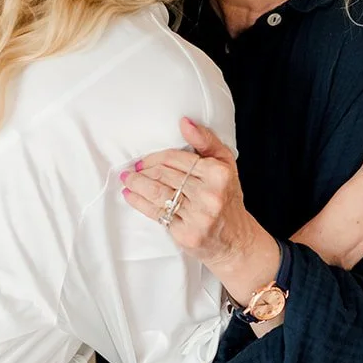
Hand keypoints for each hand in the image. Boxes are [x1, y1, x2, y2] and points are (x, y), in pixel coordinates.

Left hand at [121, 118, 278, 300]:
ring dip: (136, 184)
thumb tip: (184, 122)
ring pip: (156, 193)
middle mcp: (209, 194)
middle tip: (131, 170)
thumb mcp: (224, 164)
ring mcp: (198, 216)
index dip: (154, 158)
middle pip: (163, 175)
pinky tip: (131, 196)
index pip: (174, 158)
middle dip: (142, 171)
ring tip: (127, 180)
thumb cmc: (226, 197)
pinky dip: (139, 202)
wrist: (235, 240)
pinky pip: (155, 213)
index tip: (142, 160)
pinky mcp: (186, 233)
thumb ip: (205, 140)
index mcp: (218, 173)